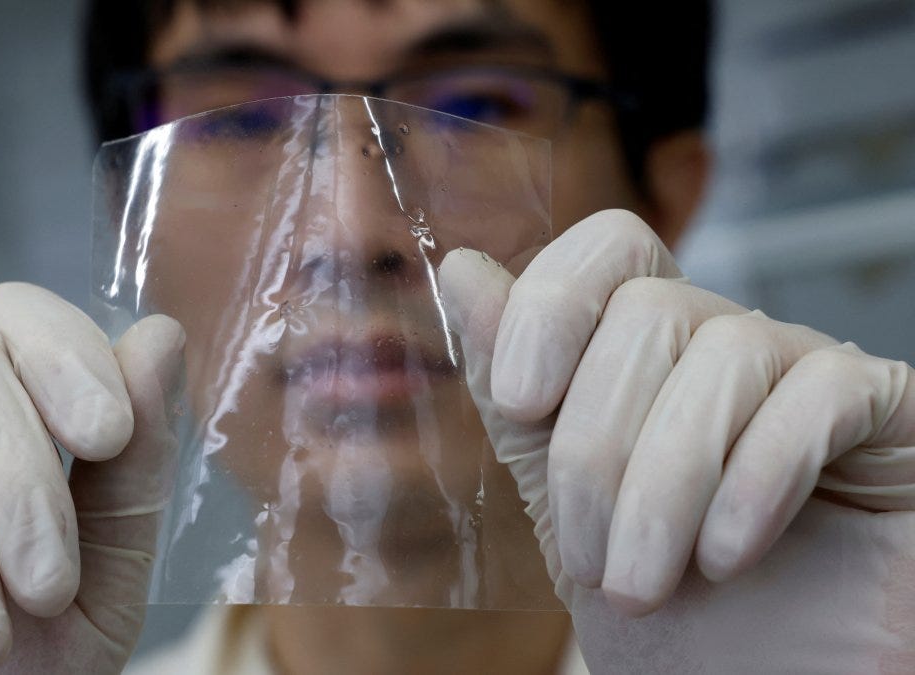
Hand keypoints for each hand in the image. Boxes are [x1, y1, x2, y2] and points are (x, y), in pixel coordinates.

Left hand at [439, 210, 914, 673]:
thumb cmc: (675, 626)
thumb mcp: (567, 514)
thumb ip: (519, 399)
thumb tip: (462, 270)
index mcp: (652, 359)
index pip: (611, 247)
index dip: (555, 301)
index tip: (521, 398)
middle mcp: (733, 349)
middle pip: (649, 310)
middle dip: (598, 449)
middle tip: (592, 561)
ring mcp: (814, 376)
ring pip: (726, 352)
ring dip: (664, 486)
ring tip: (643, 584)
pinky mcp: (891, 417)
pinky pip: (821, 395)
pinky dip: (755, 482)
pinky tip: (727, 557)